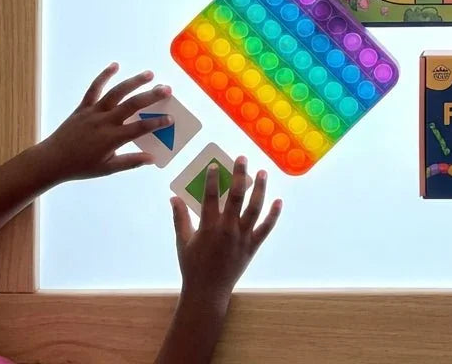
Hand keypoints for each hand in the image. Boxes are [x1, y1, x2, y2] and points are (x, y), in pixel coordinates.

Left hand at [37, 63, 169, 181]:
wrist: (51, 160)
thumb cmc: (80, 167)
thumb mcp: (107, 169)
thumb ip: (130, 162)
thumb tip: (152, 159)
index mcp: (112, 138)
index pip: (140, 128)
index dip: (157, 123)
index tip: (170, 119)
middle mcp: (104, 122)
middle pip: (132, 105)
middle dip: (151, 96)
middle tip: (166, 89)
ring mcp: (93, 112)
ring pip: (116, 93)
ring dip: (134, 82)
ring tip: (149, 74)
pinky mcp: (83, 107)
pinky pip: (94, 88)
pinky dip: (104, 76)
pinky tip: (115, 65)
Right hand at [171, 158, 281, 309]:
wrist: (207, 292)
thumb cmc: (192, 266)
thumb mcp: (182, 242)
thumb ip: (180, 218)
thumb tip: (173, 198)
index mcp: (208, 227)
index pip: (210, 197)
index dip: (212, 180)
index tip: (215, 165)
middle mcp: (227, 229)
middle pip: (236, 197)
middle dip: (239, 175)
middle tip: (243, 158)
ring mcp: (242, 237)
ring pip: (255, 208)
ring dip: (260, 189)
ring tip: (263, 172)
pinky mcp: (253, 245)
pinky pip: (266, 228)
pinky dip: (274, 214)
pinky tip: (279, 200)